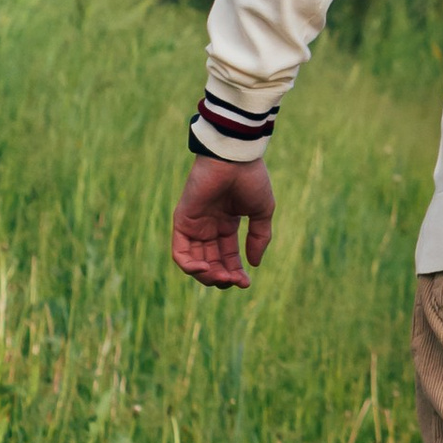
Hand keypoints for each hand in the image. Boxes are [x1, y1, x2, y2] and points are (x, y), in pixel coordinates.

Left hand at [172, 155, 275, 288]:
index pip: (227, 257)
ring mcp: (194, 225)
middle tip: (234, 282)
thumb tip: (254, 264)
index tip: (246, 283)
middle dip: (222, 277)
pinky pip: (180, 252)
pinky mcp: (182, 221)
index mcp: (226, 224)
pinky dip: (190, 266)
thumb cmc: (250, 179)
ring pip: (194, 262)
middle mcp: (208, 227)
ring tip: (222, 278)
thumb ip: (259, 238)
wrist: (234, 159)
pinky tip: (207, 269)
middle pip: (211, 263)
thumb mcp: (262, 212)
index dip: (236, 272)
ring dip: (207, 276)